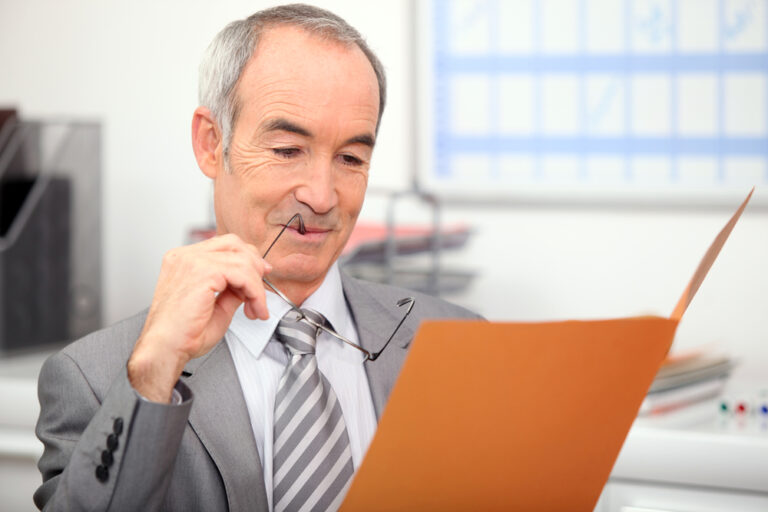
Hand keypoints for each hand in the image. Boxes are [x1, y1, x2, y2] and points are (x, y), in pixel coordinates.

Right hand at [128, 234, 270, 401]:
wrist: (165, 349)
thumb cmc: (182, 335)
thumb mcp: (217, 306)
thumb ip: (232, 290)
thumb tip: (249, 284)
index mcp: (183, 261)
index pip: (223, 245)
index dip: (246, 259)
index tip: (260, 276)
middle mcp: (185, 256)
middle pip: (234, 243)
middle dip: (254, 265)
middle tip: (262, 290)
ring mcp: (192, 261)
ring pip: (242, 260)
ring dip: (256, 286)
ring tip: (256, 309)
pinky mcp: (202, 272)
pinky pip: (242, 274)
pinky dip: (255, 292)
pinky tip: (254, 309)